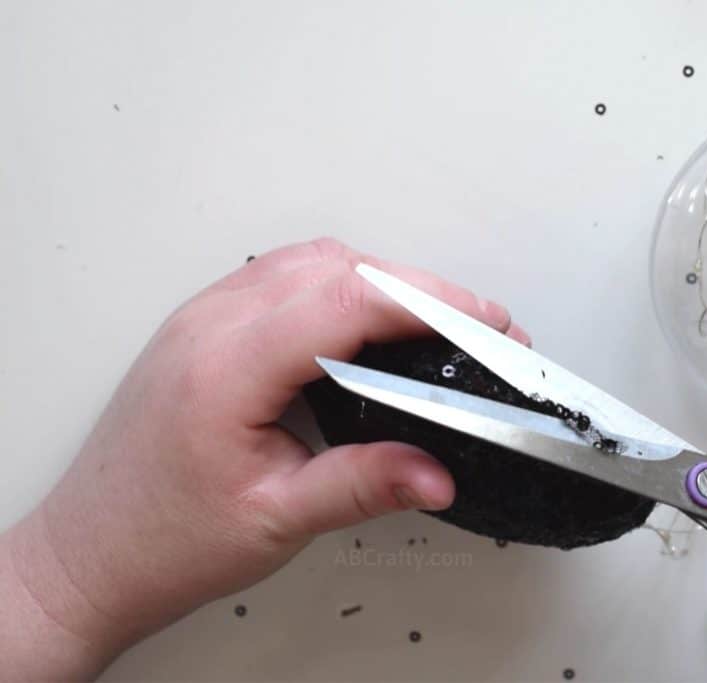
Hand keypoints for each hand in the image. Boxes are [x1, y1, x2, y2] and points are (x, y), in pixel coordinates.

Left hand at [0, 238, 529, 678]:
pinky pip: (284, 276)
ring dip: (381, 281)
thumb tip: (436, 471)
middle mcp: (209, 326)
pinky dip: (341, 286)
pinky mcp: (205, 326)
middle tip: (475, 327)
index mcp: (225, 368)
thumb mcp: (274, 520)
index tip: (482, 321)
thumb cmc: (160, 540)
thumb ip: (363, 486)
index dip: (428, 303)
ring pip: (312, 261)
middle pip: (336, 267)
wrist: (91, 554)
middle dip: (419, 289)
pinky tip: (366, 322)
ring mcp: (202, 318)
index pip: (346, 302)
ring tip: (432, 323)